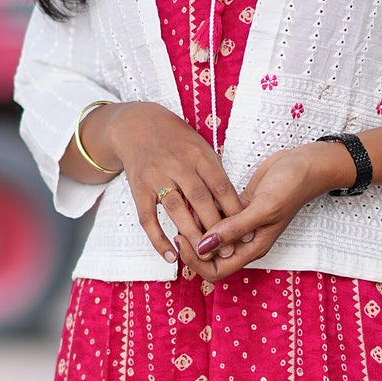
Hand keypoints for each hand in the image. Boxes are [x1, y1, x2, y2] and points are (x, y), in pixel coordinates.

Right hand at [95, 103, 249, 281]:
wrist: (136, 124)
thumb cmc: (177, 141)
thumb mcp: (201, 147)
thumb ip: (216, 174)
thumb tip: (237, 207)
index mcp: (199, 154)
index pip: (221, 185)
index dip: (234, 210)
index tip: (245, 232)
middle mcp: (178, 164)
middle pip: (200, 199)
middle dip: (215, 227)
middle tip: (227, 251)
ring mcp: (156, 176)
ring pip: (176, 209)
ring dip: (190, 234)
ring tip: (203, 256)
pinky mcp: (138, 188)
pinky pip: (148, 218)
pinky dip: (158, 239)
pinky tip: (171, 256)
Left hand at [193, 142, 353, 278]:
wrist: (305, 165)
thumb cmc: (291, 187)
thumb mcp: (263, 208)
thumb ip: (233, 229)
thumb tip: (204, 247)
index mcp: (252, 249)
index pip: (216, 270)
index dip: (196, 261)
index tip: (184, 239)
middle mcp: (245, 242)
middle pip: (209, 258)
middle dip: (191, 248)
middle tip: (177, 227)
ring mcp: (241, 226)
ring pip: (210, 238)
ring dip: (195, 230)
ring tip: (182, 212)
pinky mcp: (238, 209)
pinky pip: (215, 218)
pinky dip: (203, 214)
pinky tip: (192, 200)